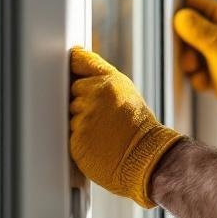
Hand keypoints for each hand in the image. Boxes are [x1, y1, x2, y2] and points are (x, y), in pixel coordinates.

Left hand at [69, 47, 184, 207]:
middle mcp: (96, 94)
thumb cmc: (137, 127)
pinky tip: (96, 142)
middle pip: (73, 89)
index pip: (81, 60)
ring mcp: (85, 115)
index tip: (73, 67)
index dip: (75, 64)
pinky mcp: (78, 137)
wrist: (146, 157)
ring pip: (71, 112)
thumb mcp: (126, 93)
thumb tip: (81, 75)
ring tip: (102, 130)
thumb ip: (103, 80)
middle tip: (102, 115)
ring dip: (81, 121)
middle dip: (82, 100)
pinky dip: (80, 138)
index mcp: (110, 80)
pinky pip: (70, 132)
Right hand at [172, 0, 216, 121]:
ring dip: (189, 64)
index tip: (175, 27)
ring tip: (200, 71)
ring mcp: (213, 50)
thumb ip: (199, 31)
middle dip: (185, 46)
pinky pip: (192, 68)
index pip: (195, 4)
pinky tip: (207, 82)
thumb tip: (179, 17)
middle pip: (186, 29)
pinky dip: (196, 76)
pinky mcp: (209, 67)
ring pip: (187, 51)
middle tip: (192, 58)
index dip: (182, 13)